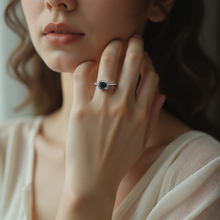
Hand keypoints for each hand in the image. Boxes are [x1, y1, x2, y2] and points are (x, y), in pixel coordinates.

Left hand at [65, 35, 165, 199]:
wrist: (94, 180)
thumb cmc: (118, 161)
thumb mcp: (142, 140)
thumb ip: (153, 115)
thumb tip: (162, 93)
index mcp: (141, 114)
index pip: (151, 76)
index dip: (148, 62)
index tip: (143, 58)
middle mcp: (124, 107)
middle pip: (133, 63)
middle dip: (135, 44)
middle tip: (132, 38)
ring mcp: (102, 109)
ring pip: (108, 64)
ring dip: (112, 48)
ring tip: (113, 43)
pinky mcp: (80, 111)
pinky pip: (82, 77)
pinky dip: (84, 65)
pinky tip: (88, 64)